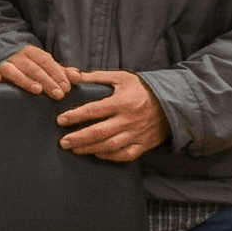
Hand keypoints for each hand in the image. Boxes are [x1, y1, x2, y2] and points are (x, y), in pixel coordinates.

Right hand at [0, 43, 75, 97]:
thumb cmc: (28, 67)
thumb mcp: (44, 67)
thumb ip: (60, 72)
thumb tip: (78, 76)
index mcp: (31, 53)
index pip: (46, 60)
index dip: (57, 73)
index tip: (67, 87)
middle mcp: (17, 57)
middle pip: (33, 67)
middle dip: (47, 81)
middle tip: (59, 94)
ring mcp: (3, 64)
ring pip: (13, 70)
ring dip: (24, 80)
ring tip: (37, 90)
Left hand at [56, 70, 171, 161]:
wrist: (171, 102)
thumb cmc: (140, 88)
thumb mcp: (120, 78)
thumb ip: (94, 77)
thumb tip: (70, 74)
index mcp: (122, 102)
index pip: (94, 110)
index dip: (75, 116)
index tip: (60, 120)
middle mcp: (129, 120)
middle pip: (99, 132)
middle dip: (79, 138)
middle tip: (62, 142)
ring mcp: (137, 134)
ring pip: (110, 145)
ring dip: (90, 149)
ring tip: (74, 149)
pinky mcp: (143, 144)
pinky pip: (125, 154)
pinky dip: (110, 156)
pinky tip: (96, 154)